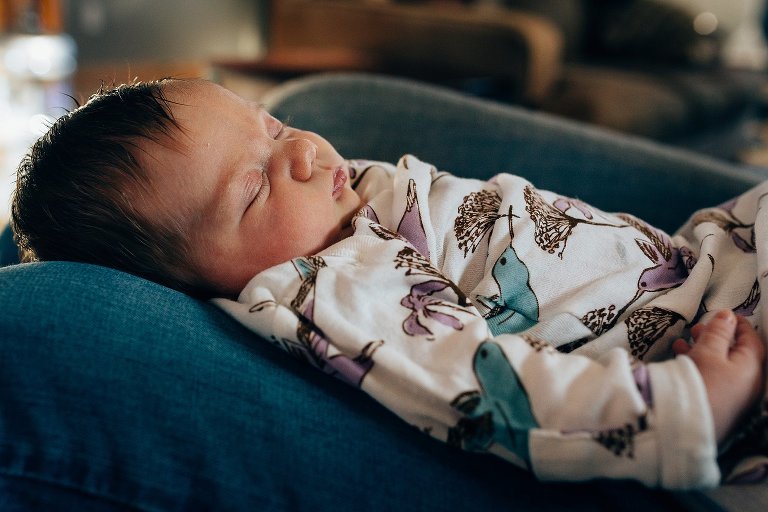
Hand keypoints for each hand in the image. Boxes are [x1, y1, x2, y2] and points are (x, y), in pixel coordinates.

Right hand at [672, 310, 764, 443]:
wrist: (686, 427)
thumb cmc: (701, 385)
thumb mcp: (707, 351)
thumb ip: (718, 332)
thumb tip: (727, 317)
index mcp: (753, 368)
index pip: (752, 339)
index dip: (737, 324)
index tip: (724, 314)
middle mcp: (750, 385)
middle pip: (737, 354)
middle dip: (717, 338)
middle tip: (699, 328)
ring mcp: (736, 399)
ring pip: (723, 368)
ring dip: (705, 352)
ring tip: (684, 343)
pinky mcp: (720, 407)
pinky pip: (715, 380)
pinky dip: (702, 368)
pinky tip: (682, 362)